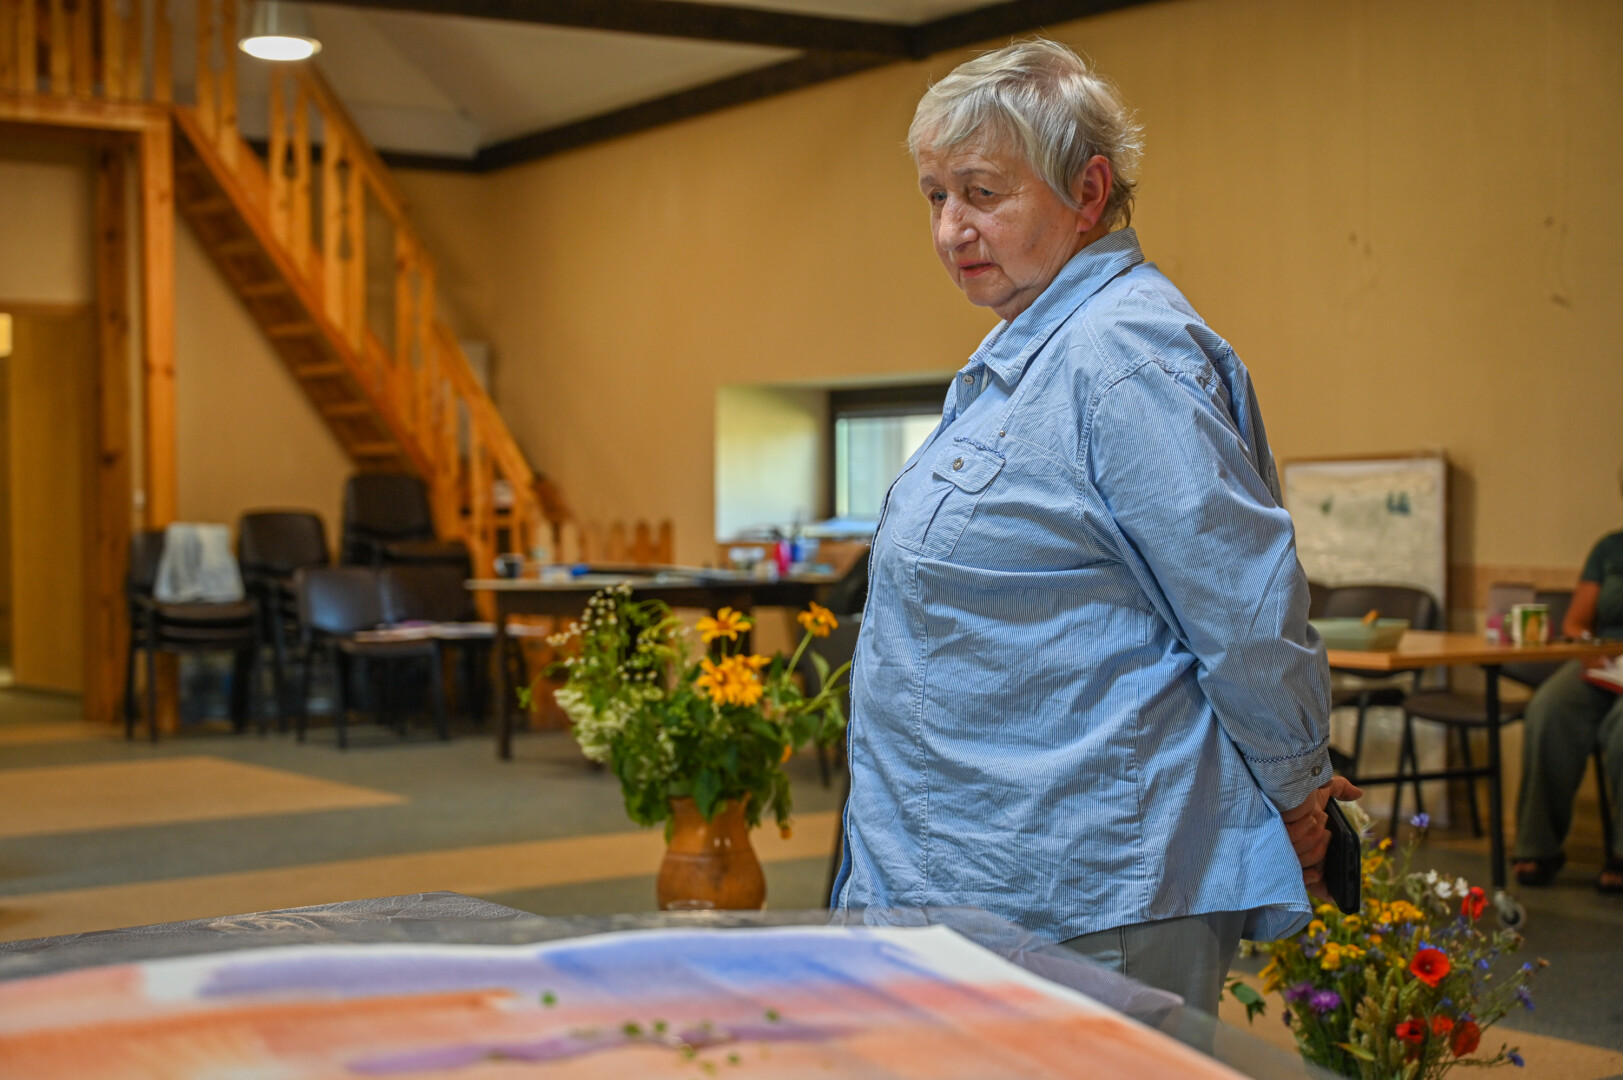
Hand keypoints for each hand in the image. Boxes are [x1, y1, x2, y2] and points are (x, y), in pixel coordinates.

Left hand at [1281, 776, 1362, 900]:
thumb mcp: (1318, 788)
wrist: (1275, 780)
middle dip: (1320, 843)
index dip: (1323, 890)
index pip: (1314, 881)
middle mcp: (1291, 853)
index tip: (1331, 895)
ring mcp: (1280, 850)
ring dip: (1311, 833)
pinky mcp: (1270, 843)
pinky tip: (1295, 820)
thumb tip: (1358, 793)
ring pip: (1307, 854)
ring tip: (1304, 817)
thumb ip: (1339, 790)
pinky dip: (1300, 829)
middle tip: (1316, 824)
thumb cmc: (1294, 787)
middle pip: (1316, 864)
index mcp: (1303, 848)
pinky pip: (1292, 843)